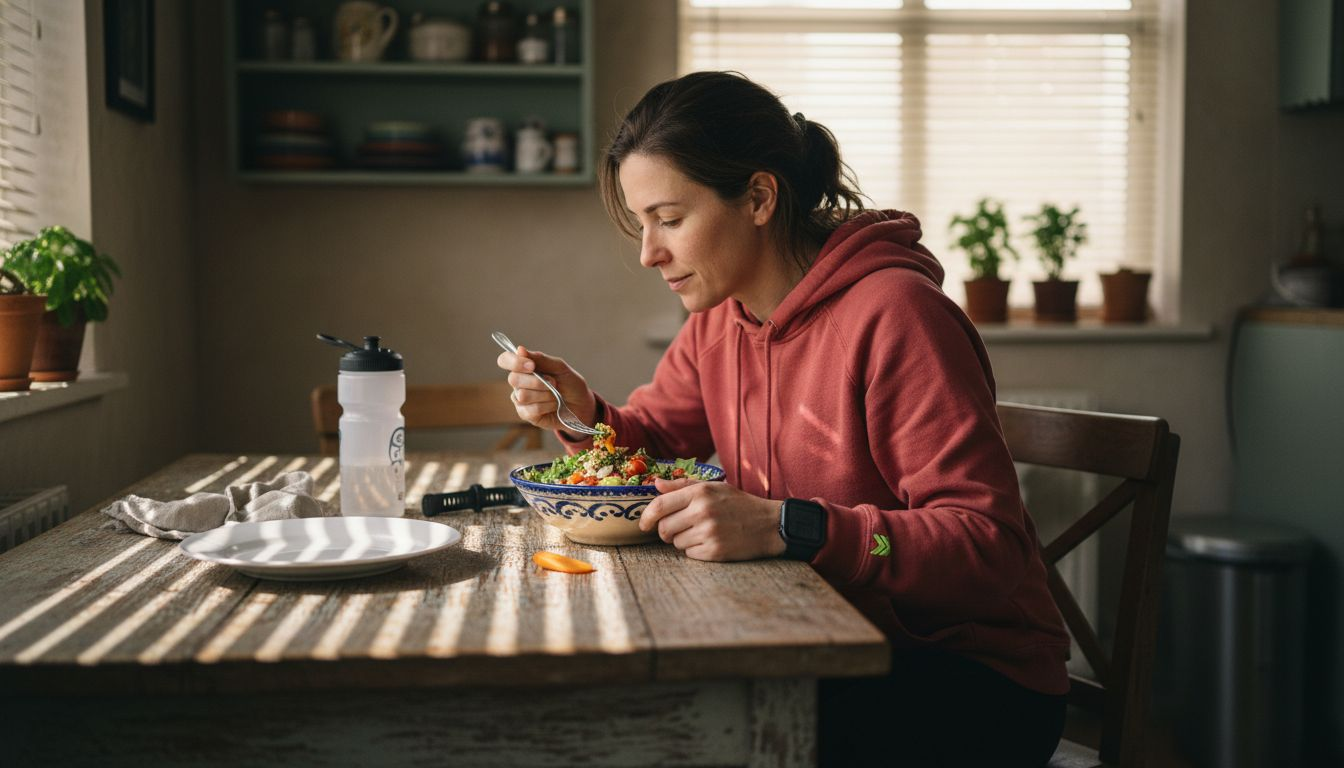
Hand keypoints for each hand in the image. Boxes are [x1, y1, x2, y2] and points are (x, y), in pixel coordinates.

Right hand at [496, 345, 597, 438]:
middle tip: (554, 382)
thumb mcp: (560, 367)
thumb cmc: (570, 384)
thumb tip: (519, 349)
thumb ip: (540, 359)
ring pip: (522, 395)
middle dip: (537, 381)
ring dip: (545, 394)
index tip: (531, 366)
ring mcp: (520, 399)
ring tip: (555, 395)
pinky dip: (546, 406)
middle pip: (513, 379)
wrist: (582, 404)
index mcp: (524, 367)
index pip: (505, 360)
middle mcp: (519, 382)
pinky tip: (553, 404)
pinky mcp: (525, 414)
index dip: (514, 362)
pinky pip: (530, 409)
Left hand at [639, 478, 786, 561]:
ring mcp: (709, 532)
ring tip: (703, 532)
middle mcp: (702, 511)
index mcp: (700, 492)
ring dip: (683, 540)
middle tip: (680, 528)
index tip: (644, 524)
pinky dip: (696, 550)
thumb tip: (656, 484)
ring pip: (676, 542)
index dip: (647, 517)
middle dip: (667, 531)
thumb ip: (683, 485)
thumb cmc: (739, 504)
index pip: (660, 505)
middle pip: (664, 528)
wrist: (769, 524)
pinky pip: (689, 554)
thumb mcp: (713, 487)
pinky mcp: (715, 551)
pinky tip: (711, 542)